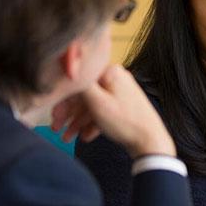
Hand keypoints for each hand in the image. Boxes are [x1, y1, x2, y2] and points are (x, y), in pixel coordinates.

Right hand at [50, 64, 174, 156]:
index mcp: (110, 72)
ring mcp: (121, 93)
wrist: (151, 142)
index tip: (54, 115)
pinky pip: (103, 112)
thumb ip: (80, 84)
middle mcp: (116, 78)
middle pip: (85, 94)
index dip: (63, 99)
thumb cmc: (125, 122)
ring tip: (68, 138)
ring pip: (92, 106)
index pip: (79, 81)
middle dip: (69, 113)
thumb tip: (66, 63)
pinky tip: (86, 137)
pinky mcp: (124, 106)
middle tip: (57, 128)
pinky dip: (93, 124)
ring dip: (78, 122)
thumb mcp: (96, 102)